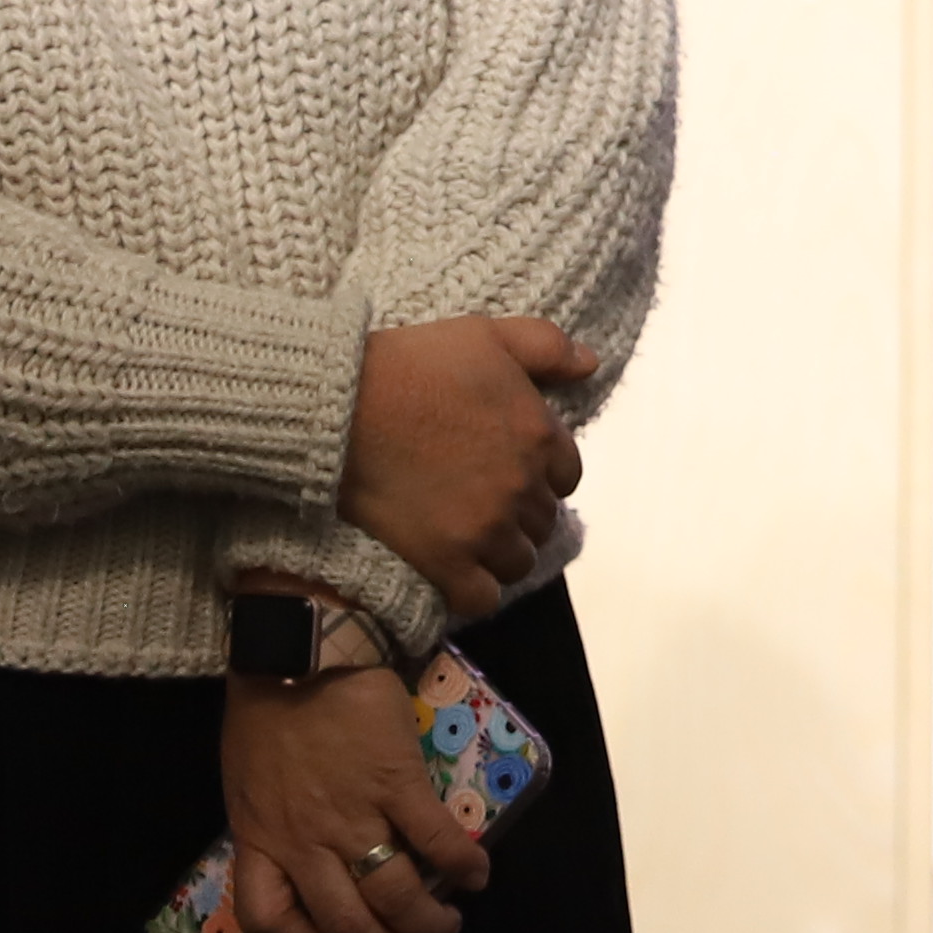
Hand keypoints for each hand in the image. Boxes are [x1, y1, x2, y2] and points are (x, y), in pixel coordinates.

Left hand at [220, 634, 489, 932]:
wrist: (304, 646)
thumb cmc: (267, 707)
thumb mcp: (247, 777)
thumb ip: (271, 820)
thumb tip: (303, 852)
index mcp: (259, 838)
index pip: (270, 919)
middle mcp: (305, 840)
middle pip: (345, 924)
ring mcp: (352, 814)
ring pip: (394, 894)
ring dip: (427, 923)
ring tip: (446, 928)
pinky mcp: (397, 781)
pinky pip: (435, 839)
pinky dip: (462, 865)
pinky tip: (478, 874)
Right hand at [341, 315, 585, 615]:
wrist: (343, 406)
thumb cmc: (414, 364)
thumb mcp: (489, 334)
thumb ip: (548, 346)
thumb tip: (590, 364)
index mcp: (540, 435)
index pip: (566, 475)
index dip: (540, 474)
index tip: (509, 470)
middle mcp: (522, 486)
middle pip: (543, 521)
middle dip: (521, 514)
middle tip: (481, 502)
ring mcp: (485, 528)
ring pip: (518, 561)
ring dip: (501, 553)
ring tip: (470, 538)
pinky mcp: (445, 561)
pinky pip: (481, 598)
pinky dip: (475, 591)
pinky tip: (456, 573)